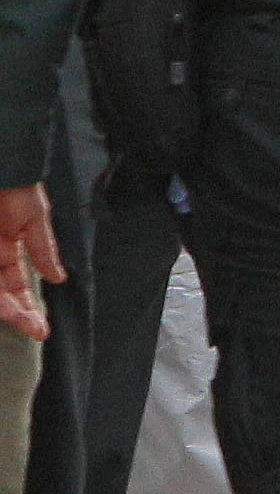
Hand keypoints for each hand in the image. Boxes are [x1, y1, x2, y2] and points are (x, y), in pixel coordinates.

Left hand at [0, 184, 50, 342]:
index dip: (29, 308)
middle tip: (34, 327)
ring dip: (3, 306)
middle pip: (1, 293)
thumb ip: (43, 248)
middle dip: (17, 312)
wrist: (1, 165)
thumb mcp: (34, 217)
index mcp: (6, 250)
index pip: (18, 286)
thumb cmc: (14, 187)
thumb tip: (58, 277)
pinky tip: (4, 304)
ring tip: (19, 317)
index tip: (42, 328)